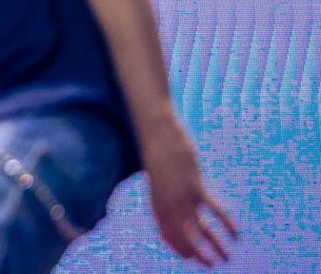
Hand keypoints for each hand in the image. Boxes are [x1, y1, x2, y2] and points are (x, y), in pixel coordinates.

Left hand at [144, 125, 237, 265]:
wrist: (159, 134)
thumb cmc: (161, 157)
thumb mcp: (160, 180)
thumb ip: (169, 197)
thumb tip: (184, 212)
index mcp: (157, 204)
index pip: (167, 235)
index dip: (180, 249)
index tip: (192, 257)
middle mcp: (167, 205)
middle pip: (183, 238)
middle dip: (198, 255)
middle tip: (212, 266)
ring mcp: (180, 196)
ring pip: (200, 229)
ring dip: (214, 246)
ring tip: (227, 258)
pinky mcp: (195, 186)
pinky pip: (214, 210)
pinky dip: (227, 224)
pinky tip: (237, 234)